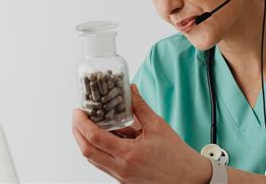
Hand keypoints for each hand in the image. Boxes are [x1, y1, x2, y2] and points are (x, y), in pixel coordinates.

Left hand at [71, 84, 210, 183]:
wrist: (188, 179)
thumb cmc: (177, 157)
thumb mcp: (158, 126)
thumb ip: (141, 107)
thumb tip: (131, 90)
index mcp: (128, 153)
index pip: (94, 138)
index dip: (82, 123)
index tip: (79, 111)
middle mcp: (120, 167)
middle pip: (87, 150)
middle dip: (77, 132)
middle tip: (78, 117)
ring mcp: (120, 175)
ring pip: (93, 159)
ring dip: (85, 142)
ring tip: (88, 126)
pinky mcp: (123, 179)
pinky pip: (103, 164)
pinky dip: (99, 151)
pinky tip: (106, 139)